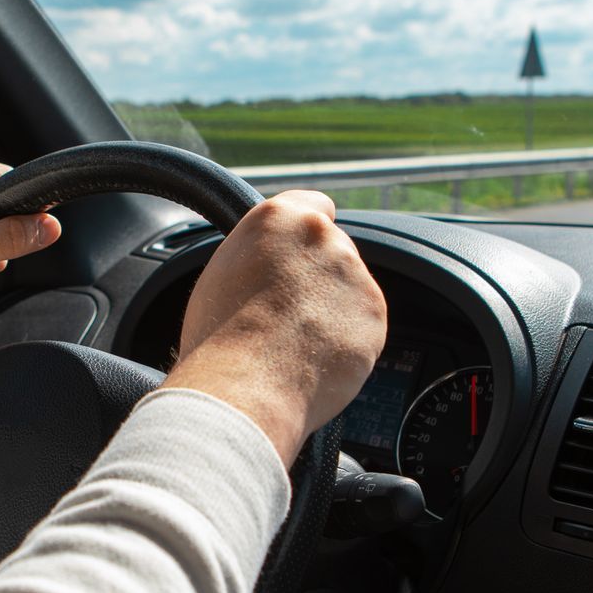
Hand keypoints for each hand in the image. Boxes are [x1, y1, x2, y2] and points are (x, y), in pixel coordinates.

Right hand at [164, 191, 386, 465]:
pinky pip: (363, 325)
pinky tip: (315, 358)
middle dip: (320, 278)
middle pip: (334, 251)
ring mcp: (354, 275)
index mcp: (280, 218)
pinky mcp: (374, 315)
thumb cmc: (218, 337)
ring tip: (296, 343)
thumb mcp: (222, 272)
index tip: (302, 253)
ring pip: (350, 290)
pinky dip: (348, 341)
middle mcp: (324, 237)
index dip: (308, 234)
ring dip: (334, 310)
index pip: (315, 205)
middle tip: (287, 313)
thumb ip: (259, 253)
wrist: (244, 387)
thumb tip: (270, 264)